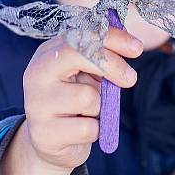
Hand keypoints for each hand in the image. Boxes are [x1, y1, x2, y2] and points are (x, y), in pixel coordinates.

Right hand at [0, 28, 140, 174]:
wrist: (48, 139)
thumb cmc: (71, 100)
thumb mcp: (83, 73)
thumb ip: (100, 56)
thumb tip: (129, 42)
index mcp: (48, 54)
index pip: (80, 35)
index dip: (111, 38)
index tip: (136, 47)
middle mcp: (37, 74)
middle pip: (79, 55)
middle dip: (112, 65)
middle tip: (130, 78)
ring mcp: (37, 104)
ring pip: (87, 97)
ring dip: (99, 106)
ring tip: (88, 111)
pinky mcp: (44, 133)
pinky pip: (87, 128)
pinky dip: (95, 130)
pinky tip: (81, 128)